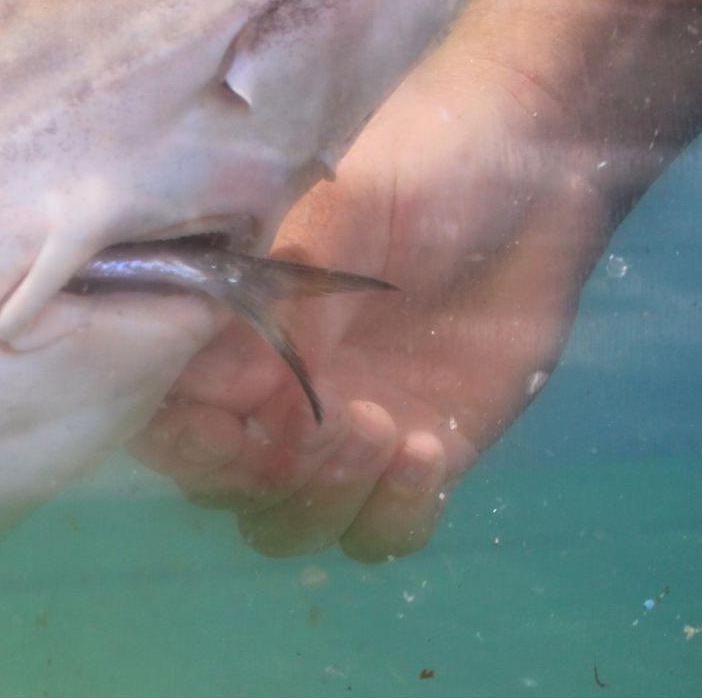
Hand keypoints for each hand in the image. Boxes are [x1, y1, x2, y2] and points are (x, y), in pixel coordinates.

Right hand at [131, 44, 610, 560]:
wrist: (534, 168)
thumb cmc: (420, 166)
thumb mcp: (342, 213)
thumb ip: (292, 302)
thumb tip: (259, 391)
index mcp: (233, 331)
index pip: (167, 410)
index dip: (183, 438)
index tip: (233, 424)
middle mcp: (274, 393)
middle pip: (223, 487)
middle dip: (266, 475)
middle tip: (334, 417)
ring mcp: (345, 434)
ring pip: (290, 526)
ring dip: (327, 500)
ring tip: (387, 424)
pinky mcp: (421, 458)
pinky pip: (383, 535)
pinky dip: (396, 514)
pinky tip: (430, 448)